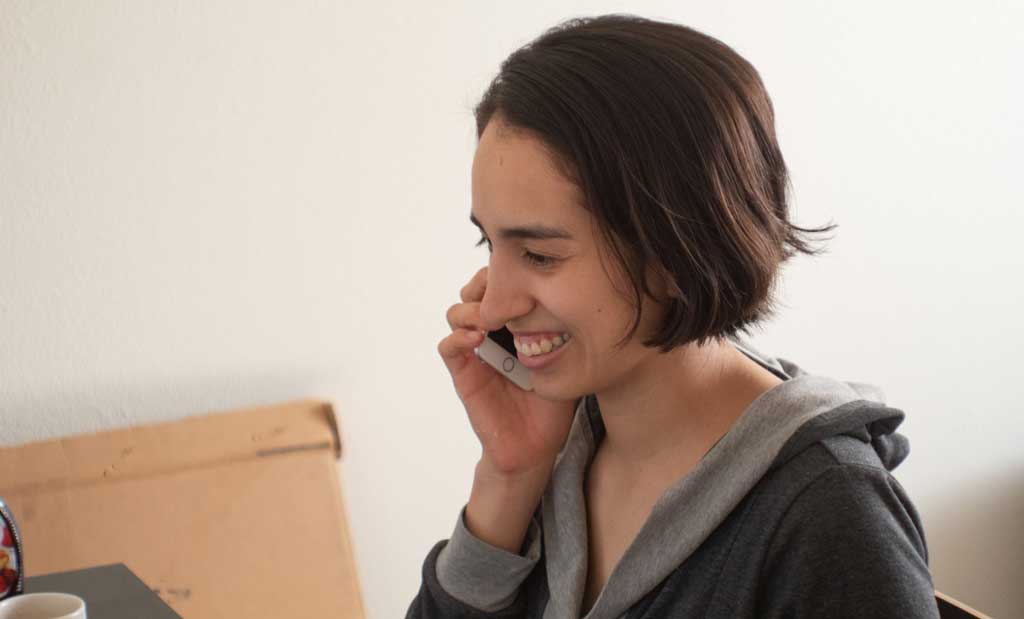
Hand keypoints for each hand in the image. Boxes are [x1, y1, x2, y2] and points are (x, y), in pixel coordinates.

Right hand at [438, 266, 576, 476]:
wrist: (536, 446)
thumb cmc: (554, 404)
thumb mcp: (568, 361)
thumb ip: (567, 332)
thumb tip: (586, 297)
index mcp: (516, 326)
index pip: (503, 285)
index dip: (508, 274)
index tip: (525, 276)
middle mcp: (493, 334)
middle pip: (475, 291)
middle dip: (486, 284)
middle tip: (503, 289)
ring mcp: (476, 352)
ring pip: (457, 312)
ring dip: (471, 308)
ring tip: (490, 317)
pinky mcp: (464, 373)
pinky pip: (449, 347)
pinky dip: (459, 337)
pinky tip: (478, 338)